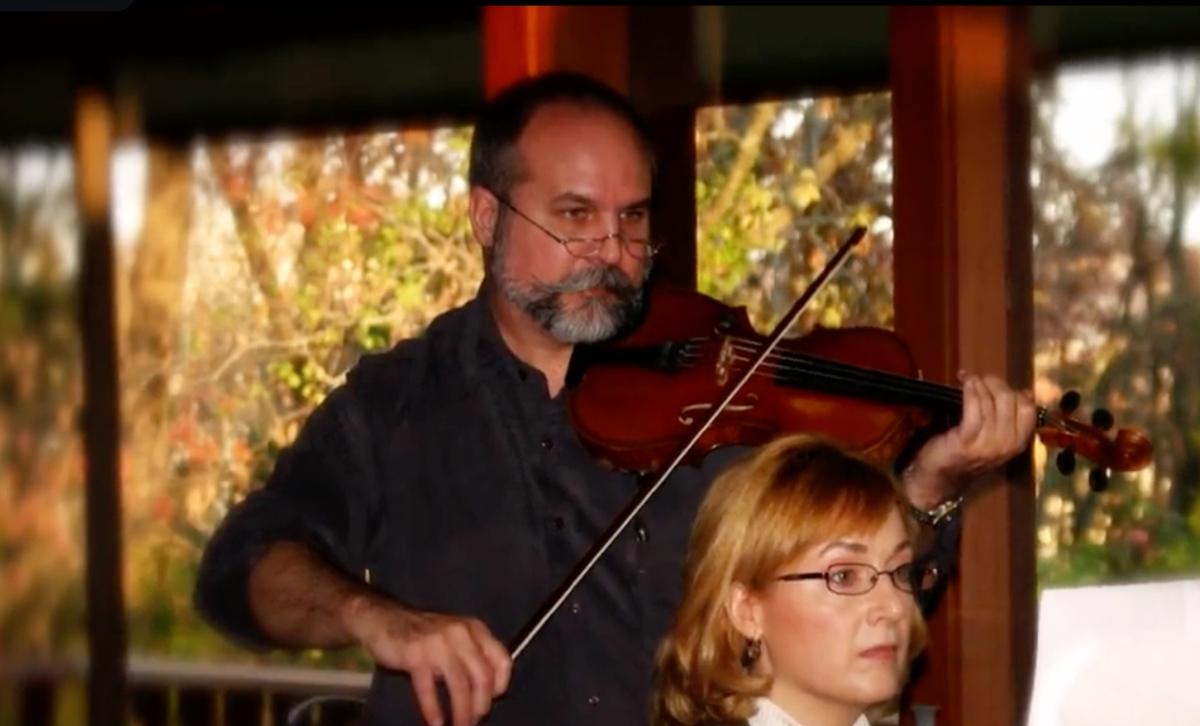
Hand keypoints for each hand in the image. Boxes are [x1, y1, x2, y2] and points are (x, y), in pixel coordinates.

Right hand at [343, 595, 511, 725]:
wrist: (383, 618)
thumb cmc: (423, 634)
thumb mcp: (455, 637)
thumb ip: (473, 656)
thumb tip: (489, 691)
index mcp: (474, 628)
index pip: (502, 659)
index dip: (501, 685)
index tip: (492, 701)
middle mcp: (460, 633)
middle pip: (483, 676)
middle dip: (481, 705)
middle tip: (475, 720)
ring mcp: (437, 643)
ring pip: (459, 685)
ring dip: (461, 712)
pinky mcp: (415, 654)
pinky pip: (428, 689)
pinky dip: (433, 710)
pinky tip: (436, 723)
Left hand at [904, 373, 1036, 508]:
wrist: (939, 477)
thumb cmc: (965, 452)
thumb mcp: (993, 436)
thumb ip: (1009, 417)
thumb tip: (1025, 392)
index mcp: (1018, 443)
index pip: (1028, 409)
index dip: (1013, 390)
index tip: (996, 384)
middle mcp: (1008, 445)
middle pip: (1011, 401)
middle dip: (996, 383)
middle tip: (981, 379)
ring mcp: (988, 445)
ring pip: (993, 402)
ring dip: (980, 384)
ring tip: (969, 379)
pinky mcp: (967, 441)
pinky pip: (975, 409)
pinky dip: (971, 392)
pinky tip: (965, 384)